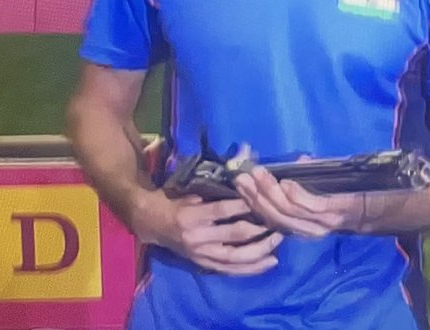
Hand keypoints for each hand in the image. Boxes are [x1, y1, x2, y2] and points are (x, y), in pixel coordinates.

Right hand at [130, 189, 281, 275]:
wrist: (150, 223)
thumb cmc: (173, 200)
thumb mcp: (190, 187)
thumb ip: (218, 180)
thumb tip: (246, 159)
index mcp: (192, 215)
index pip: (224, 210)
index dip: (246, 203)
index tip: (266, 197)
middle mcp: (197, 237)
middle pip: (235, 235)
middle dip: (260, 230)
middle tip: (279, 222)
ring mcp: (200, 254)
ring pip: (235, 257)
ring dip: (260, 251)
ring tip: (278, 242)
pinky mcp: (202, 264)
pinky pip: (230, 270)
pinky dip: (250, 268)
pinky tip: (268, 262)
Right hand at [234, 164, 365, 237]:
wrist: (371, 208)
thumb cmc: (341, 196)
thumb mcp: (315, 191)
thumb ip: (299, 182)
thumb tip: (290, 164)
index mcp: (295, 225)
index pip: (267, 216)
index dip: (250, 200)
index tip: (237, 181)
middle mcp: (302, 229)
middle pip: (272, 214)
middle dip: (254, 195)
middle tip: (241, 176)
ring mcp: (317, 223)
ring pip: (286, 211)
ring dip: (270, 191)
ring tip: (258, 174)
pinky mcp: (331, 213)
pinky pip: (308, 207)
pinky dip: (295, 195)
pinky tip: (285, 182)